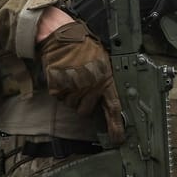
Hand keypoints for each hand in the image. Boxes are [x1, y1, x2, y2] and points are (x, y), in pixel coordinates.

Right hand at [37, 20, 124, 143]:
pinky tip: (63, 78)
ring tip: (72, 79)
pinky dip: (60, 91)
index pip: (113, 108)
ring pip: (73, 106)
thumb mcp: (103, 61)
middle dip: (85, 103)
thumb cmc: (84, 46)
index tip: (117, 139)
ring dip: (72, 97)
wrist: (62, 37)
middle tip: (82, 88)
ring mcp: (73, 88)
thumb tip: (109, 97)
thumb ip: (106, 80)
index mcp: (105, 80)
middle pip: (87, 111)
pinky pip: (60, 99)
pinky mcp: (58, 88)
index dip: (116, 126)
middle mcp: (90, 87)